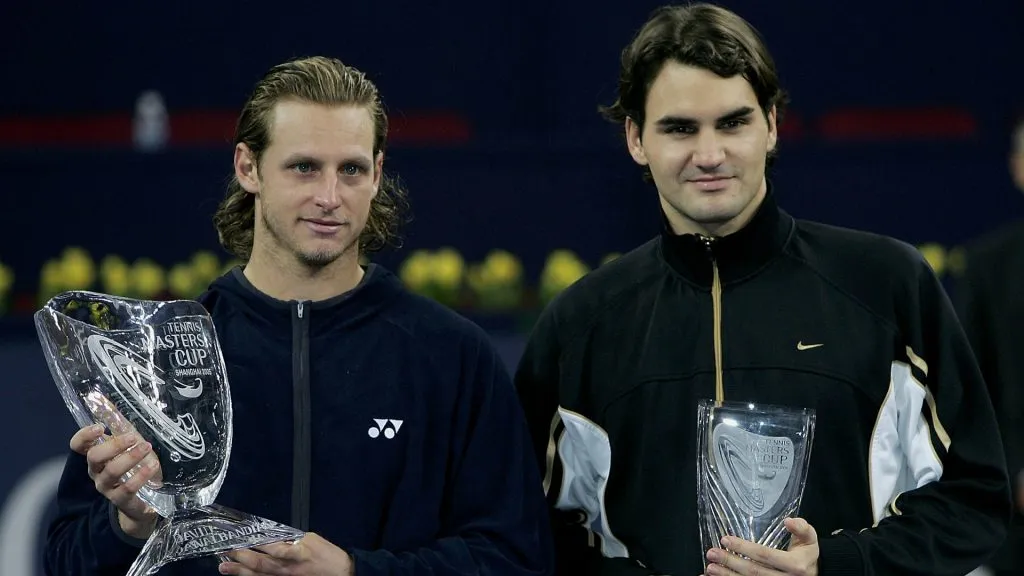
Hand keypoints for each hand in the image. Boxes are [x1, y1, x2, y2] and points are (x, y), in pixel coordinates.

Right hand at [69, 423, 160, 538]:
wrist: (141, 501)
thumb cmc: (134, 467)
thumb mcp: (131, 445)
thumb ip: (123, 428)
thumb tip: (109, 402)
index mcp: (96, 456)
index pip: (78, 446)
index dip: (84, 436)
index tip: (100, 427)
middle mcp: (97, 472)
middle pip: (94, 457)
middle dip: (114, 445)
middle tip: (133, 437)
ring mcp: (107, 487)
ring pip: (111, 471)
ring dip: (130, 457)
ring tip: (146, 447)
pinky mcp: (121, 499)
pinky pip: (127, 488)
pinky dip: (141, 475)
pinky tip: (152, 465)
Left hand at [218, 532, 353, 575]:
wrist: (341, 574)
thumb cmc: (327, 555)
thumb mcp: (312, 540)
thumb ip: (292, 539)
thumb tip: (274, 537)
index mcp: (298, 552)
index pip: (273, 547)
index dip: (255, 543)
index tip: (241, 536)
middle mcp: (289, 569)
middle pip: (261, 564)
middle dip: (241, 557)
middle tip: (225, 551)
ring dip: (240, 572)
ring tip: (224, 567)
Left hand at [704, 517, 818, 575]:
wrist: (815, 573)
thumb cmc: (807, 554)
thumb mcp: (810, 539)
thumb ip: (801, 528)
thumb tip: (789, 521)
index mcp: (795, 565)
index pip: (765, 555)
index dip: (744, 548)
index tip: (726, 540)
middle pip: (753, 572)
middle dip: (730, 562)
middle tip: (712, 553)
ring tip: (710, 568)